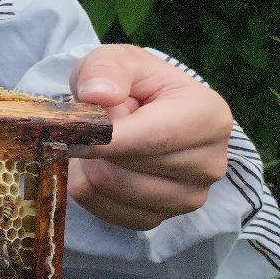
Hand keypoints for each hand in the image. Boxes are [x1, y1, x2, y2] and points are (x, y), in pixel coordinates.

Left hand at [67, 44, 232, 231]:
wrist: (139, 112)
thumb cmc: (130, 83)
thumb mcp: (116, 60)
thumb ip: (104, 69)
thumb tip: (97, 95)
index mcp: (209, 117)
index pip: (156, 137)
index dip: (107, 139)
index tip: (70, 135)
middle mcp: (209, 163)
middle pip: (128, 167)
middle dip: (94, 146)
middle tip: (90, 126)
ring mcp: (189, 197)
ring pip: (112, 191)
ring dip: (88, 166)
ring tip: (98, 143)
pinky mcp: (163, 218)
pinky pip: (107, 212)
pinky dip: (90, 189)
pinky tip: (100, 165)